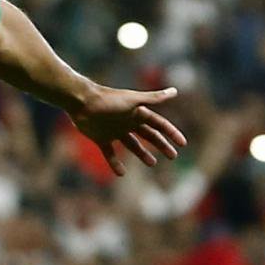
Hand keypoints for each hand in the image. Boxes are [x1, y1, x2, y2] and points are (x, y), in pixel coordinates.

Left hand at [68, 85, 185, 175]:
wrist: (82, 102)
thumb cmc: (109, 100)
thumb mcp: (133, 100)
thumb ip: (153, 98)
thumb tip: (175, 91)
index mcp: (137, 113)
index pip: (159, 124)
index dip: (171, 133)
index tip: (183, 144)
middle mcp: (127, 122)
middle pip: (148, 135)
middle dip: (161, 145)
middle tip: (172, 156)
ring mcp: (114, 130)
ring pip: (132, 145)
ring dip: (142, 154)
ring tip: (152, 163)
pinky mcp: (101, 138)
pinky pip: (110, 153)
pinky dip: (115, 163)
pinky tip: (122, 173)